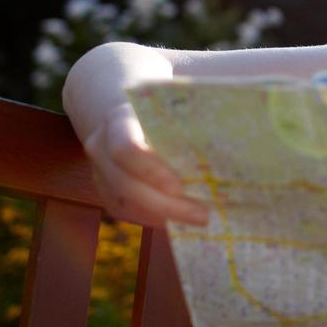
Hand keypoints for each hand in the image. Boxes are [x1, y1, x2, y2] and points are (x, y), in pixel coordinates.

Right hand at [81, 104, 208, 225]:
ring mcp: (99, 173)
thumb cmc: (160, 111)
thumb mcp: (171, 107)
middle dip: (165, 205)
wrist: (127, 118)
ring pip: (126, 204)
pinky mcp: (106, 193)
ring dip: (164, 216)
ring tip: (199, 218)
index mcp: (118, 119)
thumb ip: (189, 125)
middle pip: (126, 184)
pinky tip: (182, 218)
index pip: (126, 148)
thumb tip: (227, 147)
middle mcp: (101, 147)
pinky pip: (128, 212)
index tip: (180, 186)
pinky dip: (156, 218)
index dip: (151, 171)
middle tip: (201, 214)